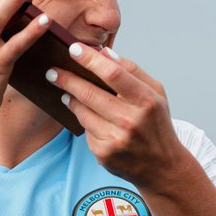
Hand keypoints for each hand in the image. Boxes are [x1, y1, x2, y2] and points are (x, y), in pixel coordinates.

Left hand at [45, 44, 182, 185]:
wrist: (162, 167)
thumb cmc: (156, 124)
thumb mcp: (156, 93)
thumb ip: (132, 70)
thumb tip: (104, 53)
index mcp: (145, 101)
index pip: (113, 74)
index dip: (90, 60)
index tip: (73, 49)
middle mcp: (130, 121)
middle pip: (90, 93)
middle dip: (67, 79)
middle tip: (52, 71)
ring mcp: (116, 139)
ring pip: (82, 112)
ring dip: (71, 99)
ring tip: (66, 92)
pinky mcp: (104, 154)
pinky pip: (85, 130)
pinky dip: (84, 121)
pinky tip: (86, 117)